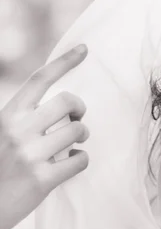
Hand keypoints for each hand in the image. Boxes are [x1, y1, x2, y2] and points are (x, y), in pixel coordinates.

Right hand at [0, 45, 88, 228]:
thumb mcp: (2, 134)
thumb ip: (24, 120)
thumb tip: (62, 110)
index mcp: (7, 115)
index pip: (39, 79)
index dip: (64, 62)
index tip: (85, 49)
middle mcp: (17, 130)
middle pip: (66, 102)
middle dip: (79, 109)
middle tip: (77, 121)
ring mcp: (30, 154)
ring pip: (77, 131)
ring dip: (82, 136)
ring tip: (74, 144)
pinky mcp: (42, 179)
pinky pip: (79, 160)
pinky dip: (81, 159)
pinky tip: (72, 163)